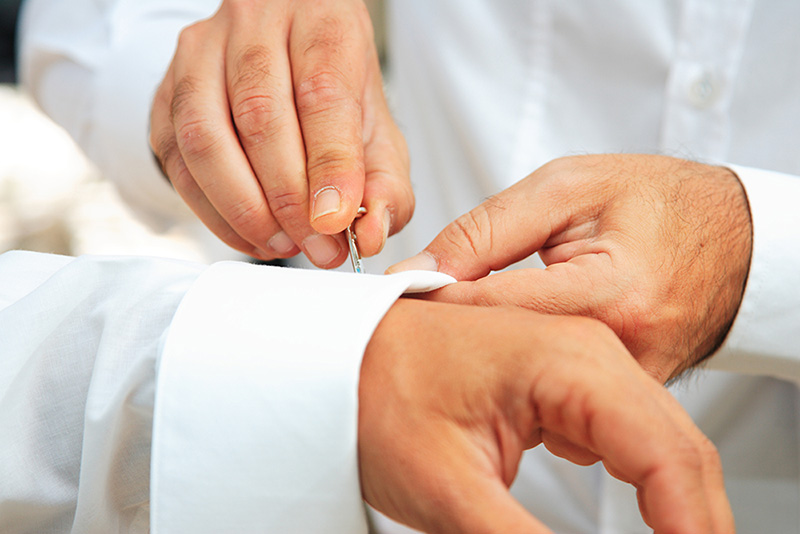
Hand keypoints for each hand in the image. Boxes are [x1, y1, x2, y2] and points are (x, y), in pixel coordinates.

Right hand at [150, 0, 411, 265]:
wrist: (283, 48)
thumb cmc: (332, 86)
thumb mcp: (378, 127)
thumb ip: (385, 183)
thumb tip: (370, 234)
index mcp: (320, 21)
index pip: (322, 93)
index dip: (329, 164)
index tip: (336, 220)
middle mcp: (254, 25)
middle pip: (260, 115)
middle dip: (289, 200)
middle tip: (317, 246)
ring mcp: (201, 55)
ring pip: (205, 138)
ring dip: (244, 210)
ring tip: (284, 245)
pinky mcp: (166, 93)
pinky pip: (177, 161)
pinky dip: (214, 213)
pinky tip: (251, 235)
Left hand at [358, 299, 734, 532]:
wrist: (340, 353)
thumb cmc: (375, 388)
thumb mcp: (449, 489)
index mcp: (572, 361)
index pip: (671, 460)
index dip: (695, 530)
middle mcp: (589, 354)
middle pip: (680, 454)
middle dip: (693, 523)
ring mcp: (580, 367)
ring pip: (661, 449)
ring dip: (673, 509)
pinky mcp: (564, 387)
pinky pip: (628, 442)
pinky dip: (644, 490)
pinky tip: (637, 524)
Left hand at [388, 155, 752, 381]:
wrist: (732, 235)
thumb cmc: (654, 199)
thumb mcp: (565, 189)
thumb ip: (486, 231)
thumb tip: (418, 269)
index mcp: (606, 290)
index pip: (490, 308)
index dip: (432, 301)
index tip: (393, 298)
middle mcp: (624, 347)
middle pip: (505, 357)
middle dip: (458, 334)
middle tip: (422, 310)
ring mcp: (631, 379)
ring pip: (530, 388)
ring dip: (495, 355)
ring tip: (480, 321)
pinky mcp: (631, 393)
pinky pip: (563, 402)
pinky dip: (534, 372)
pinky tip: (524, 342)